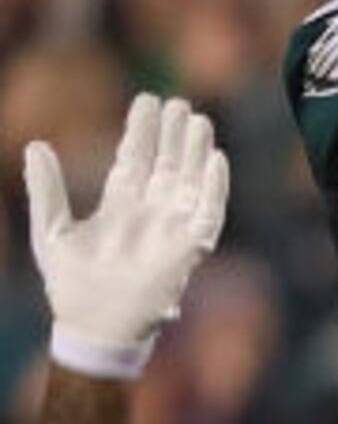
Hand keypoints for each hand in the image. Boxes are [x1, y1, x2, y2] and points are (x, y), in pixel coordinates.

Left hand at [30, 96, 228, 381]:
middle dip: (174, 134)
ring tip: (198, 120)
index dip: (141, 130)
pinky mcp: (190, 247)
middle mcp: (150, 211)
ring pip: (190, 180)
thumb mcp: (50, 228)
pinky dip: (215, 187)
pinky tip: (215, 160)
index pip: (135, 158)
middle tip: (180, 103)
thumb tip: (36, 144)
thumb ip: (46, 188)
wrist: (92, 323)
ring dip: (196, 151)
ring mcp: (171, 227)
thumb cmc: (70, 282)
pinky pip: (209, 212)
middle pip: (167, 164)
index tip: (148, 100)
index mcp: (119, 205)